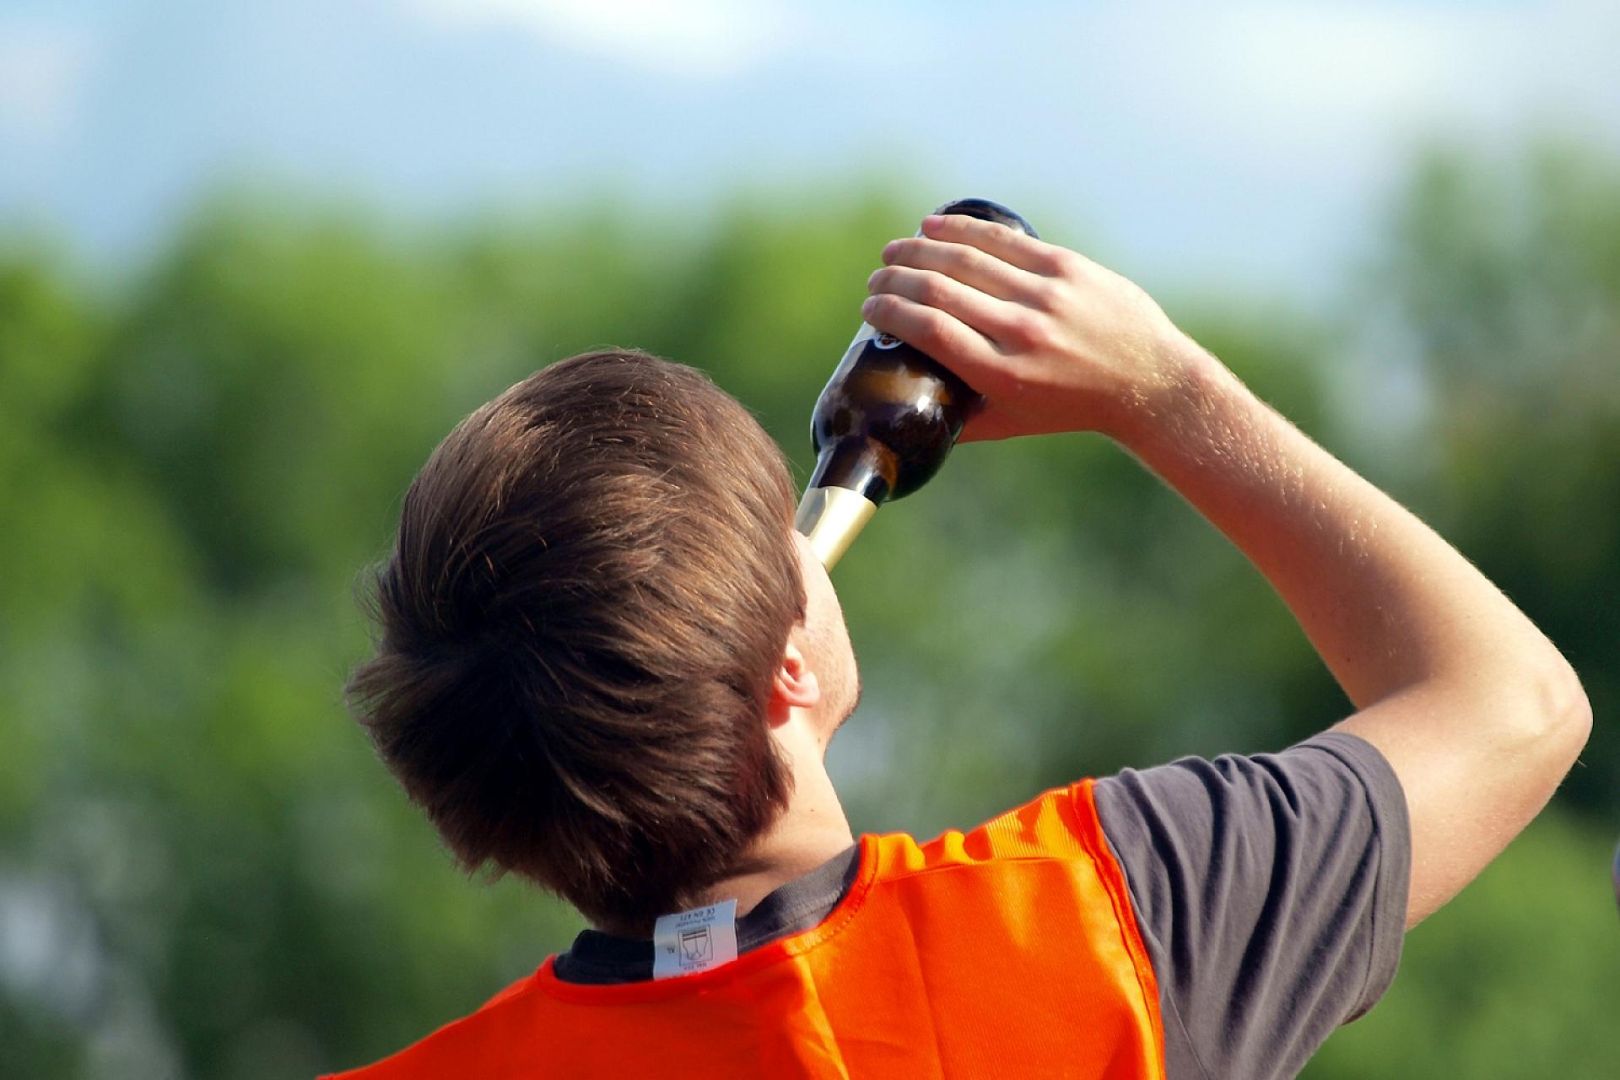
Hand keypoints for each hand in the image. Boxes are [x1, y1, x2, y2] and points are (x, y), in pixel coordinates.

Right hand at [862, 213, 1207, 441]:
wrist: (1147, 381)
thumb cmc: (1071, 407)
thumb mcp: (1012, 424)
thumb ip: (959, 420)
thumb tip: (907, 414)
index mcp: (1002, 375)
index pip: (929, 331)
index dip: (890, 312)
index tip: (870, 308)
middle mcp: (1022, 332)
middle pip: (938, 290)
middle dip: (894, 279)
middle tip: (876, 280)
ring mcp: (1046, 296)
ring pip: (966, 258)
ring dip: (918, 249)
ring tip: (894, 252)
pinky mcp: (1067, 267)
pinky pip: (1004, 240)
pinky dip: (961, 229)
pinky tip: (934, 226)